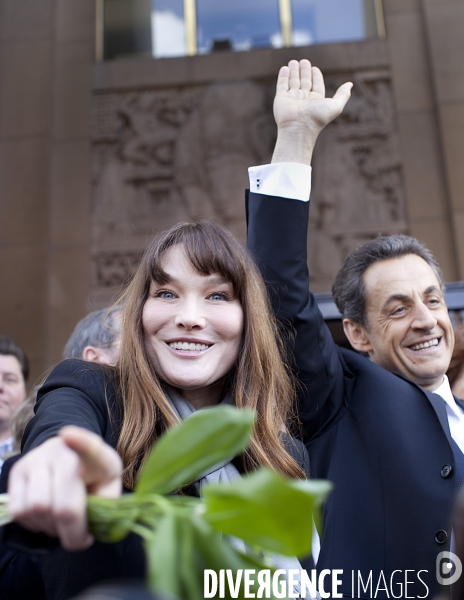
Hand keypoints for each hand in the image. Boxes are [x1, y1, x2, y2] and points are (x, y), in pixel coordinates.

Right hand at [8, 426, 122, 550]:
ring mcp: (36, 459)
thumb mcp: (109, 489)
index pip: (90, 446)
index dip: (80, 441)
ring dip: (50, 528)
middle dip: (72, 532)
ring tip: (60, 522)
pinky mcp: (17, 471)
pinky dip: (32, 524)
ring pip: (37, 510)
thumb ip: (107, 505)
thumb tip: (88, 524)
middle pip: (63, 506)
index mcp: (95, 455)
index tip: (68, 435)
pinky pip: (18, 511)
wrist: (68, 460)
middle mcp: (62, 451)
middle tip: (78, 535)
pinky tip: (45, 517)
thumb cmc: (93, 479)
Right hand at [272, 59, 352, 164]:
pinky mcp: (281, 98)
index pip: (316, 85)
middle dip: (304, 71)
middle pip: (304, 82)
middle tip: (304, 61)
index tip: (314, 68)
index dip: (316, 76)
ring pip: (293, 81)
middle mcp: (304, 99)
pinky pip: (282, 85)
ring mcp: (292, 98)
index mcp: (316, 100)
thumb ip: (343, 95)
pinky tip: (285, 68)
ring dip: (294, 71)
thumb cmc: (318, 118)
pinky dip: (283, 76)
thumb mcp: (336, 106)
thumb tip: (350, 84)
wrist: (299, 128)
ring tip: (293, 62)